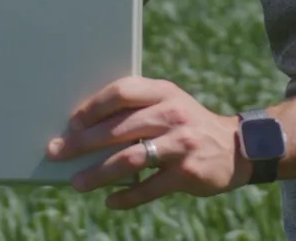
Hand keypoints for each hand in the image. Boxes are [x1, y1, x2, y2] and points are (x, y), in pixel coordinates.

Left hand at [46, 76, 249, 209]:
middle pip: (119, 128)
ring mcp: (180, 144)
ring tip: (77, 183)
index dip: (93, 107)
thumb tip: (86, 126)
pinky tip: (110, 201)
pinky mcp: (187, 173)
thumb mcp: (170, 104)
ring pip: (130, 159)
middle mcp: (173, 114)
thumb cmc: (188, 125)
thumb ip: (137, 109)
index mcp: (164, 92)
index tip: (72, 122)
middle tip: (58, 151)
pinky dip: (126, 197)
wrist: (237, 148)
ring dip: (99, 173)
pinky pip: (149, 188)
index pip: (122, 92)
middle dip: (83, 142)